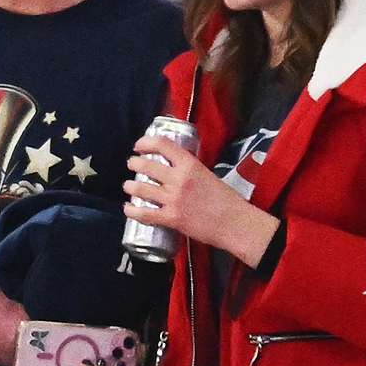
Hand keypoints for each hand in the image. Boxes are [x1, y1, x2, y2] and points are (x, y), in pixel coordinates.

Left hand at [122, 134, 279, 264]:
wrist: (236, 224)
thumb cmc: (227, 201)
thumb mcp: (208, 175)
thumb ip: (189, 169)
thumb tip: (173, 164)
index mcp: (190, 165)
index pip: (162, 144)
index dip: (146, 142)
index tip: (139, 146)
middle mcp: (179, 179)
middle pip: (146, 165)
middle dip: (134, 163)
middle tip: (132, 165)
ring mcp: (174, 199)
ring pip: (140, 188)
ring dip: (130, 186)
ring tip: (129, 186)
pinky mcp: (172, 218)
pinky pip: (144, 213)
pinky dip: (132, 210)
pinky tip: (128, 208)